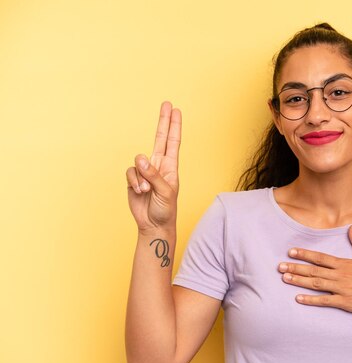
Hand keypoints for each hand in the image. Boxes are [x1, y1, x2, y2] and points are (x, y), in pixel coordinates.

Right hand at [126, 102, 181, 232]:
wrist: (154, 225)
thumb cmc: (165, 210)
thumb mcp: (165, 192)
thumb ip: (154, 175)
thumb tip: (141, 158)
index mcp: (171, 167)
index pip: (173, 142)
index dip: (174, 126)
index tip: (176, 110)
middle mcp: (158, 166)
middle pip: (159, 139)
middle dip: (163, 121)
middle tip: (166, 103)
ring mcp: (145, 172)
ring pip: (138, 162)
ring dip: (141, 178)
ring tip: (147, 191)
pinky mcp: (134, 179)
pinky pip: (130, 173)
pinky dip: (134, 182)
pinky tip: (140, 192)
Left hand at [278, 225, 351, 314]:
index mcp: (345, 264)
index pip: (320, 257)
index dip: (304, 254)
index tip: (291, 252)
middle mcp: (340, 275)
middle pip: (313, 270)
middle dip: (295, 268)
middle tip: (279, 267)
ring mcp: (341, 289)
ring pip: (315, 284)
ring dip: (299, 281)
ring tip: (284, 279)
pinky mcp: (345, 302)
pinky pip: (324, 300)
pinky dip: (310, 299)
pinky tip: (298, 298)